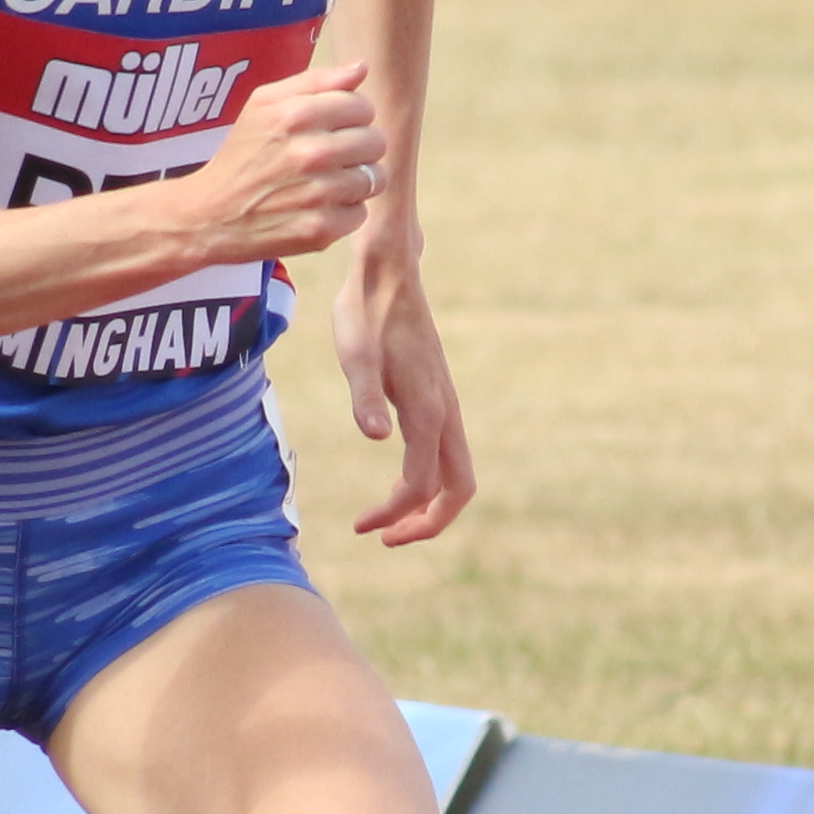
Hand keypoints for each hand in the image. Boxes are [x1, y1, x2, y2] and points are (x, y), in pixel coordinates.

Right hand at [180, 61, 383, 265]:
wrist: (208, 215)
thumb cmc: (240, 155)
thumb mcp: (263, 104)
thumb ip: (315, 82)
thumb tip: (362, 68)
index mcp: (297, 114)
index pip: (363, 107)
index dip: (352, 118)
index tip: (333, 129)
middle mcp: (310, 152)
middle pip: (375, 142)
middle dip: (358, 149)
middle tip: (331, 159)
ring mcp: (318, 194)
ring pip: (373, 179)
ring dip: (355, 182)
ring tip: (326, 184)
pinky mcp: (321, 229)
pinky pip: (360, 213)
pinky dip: (344, 213)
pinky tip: (318, 209)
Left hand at [339, 253, 474, 545]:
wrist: (388, 274)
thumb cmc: (366, 313)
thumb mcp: (355, 355)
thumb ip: (365, 396)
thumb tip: (376, 436)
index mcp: (427, 410)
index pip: (420, 485)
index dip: (394, 513)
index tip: (361, 526)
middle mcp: (444, 413)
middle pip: (458, 489)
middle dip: (427, 523)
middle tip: (384, 538)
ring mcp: (445, 406)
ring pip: (455, 473)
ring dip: (428, 505)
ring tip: (388, 520)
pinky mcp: (437, 398)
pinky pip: (444, 454)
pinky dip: (426, 480)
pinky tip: (396, 479)